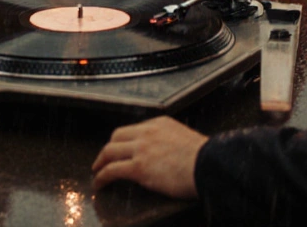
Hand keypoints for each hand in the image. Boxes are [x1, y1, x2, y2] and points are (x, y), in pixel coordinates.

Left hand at [92, 116, 206, 198]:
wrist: (209, 165)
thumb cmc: (205, 158)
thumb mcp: (186, 139)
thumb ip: (171, 142)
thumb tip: (167, 155)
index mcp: (160, 123)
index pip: (134, 129)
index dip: (123, 141)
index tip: (120, 149)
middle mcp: (147, 132)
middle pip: (117, 136)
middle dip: (108, 149)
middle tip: (104, 159)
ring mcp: (141, 149)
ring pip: (109, 151)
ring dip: (100, 162)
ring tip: (97, 172)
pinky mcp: (138, 167)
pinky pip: (111, 170)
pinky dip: (102, 177)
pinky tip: (99, 184)